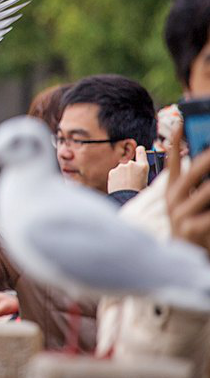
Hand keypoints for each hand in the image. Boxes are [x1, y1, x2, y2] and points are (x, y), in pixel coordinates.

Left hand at [107, 145, 149, 192]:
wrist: (125, 199)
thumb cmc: (138, 193)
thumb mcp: (147, 182)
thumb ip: (142, 172)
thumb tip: (140, 171)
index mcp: (143, 166)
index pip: (141, 151)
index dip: (140, 150)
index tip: (139, 149)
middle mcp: (131, 164)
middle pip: (130, 164)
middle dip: (130, 170)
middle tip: (132, 180)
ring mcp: (120, 167)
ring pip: (122, 169)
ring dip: (123, 175)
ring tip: (126, 185)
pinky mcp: (112, 172)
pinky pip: (115, 174)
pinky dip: (117, 178)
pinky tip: (120, 185)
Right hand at [165, 126, 209, 253]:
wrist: (188, 256)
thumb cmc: (195, 225)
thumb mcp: (190, 202)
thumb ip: (197, 185)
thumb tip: (206, 160)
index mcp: (171, 191)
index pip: (172, 161)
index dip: (176, 141)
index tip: (181, 122)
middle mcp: (173, 201)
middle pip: (192, 173)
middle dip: (208, 158)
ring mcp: (181, 215)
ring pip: (206, 191)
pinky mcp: (192, 229)